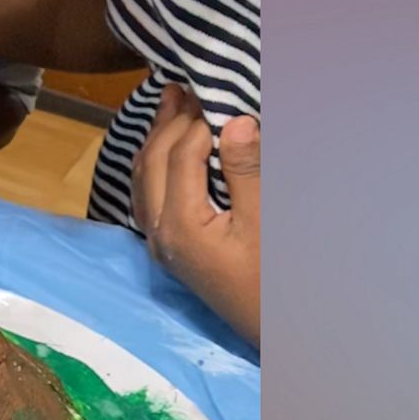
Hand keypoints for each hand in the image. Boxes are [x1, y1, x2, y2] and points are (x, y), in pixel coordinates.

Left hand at [131, 84, 260, 347]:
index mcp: (178, 225)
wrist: (272, 333)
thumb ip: (246, 171)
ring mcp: (159, 242)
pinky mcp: (168, 248)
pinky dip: (155, 163)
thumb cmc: (275, 279)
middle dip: (165, 122)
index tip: (211, 94)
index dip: (195, 122)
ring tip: (169, 105)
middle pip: (151, 163)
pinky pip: (148, 194)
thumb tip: (234, 120)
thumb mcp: (266, 223)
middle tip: (180, 86)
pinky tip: (167, 148)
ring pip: (143, 178)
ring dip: (155, 139)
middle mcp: (158, 232)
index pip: (178, 156)